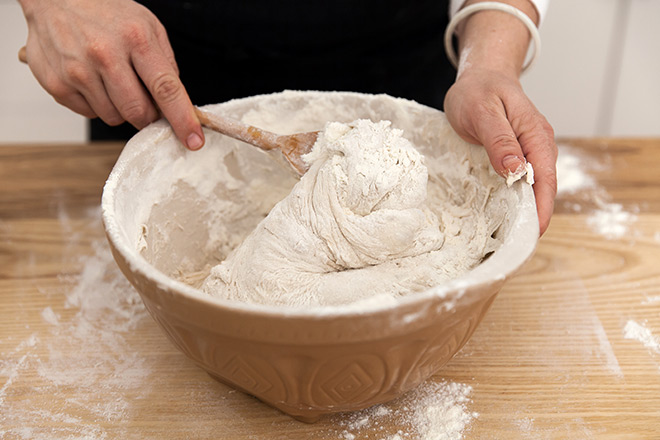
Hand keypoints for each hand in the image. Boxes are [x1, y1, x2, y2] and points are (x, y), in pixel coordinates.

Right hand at [18, 0, 204, 149]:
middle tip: (144, 99)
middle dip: (148, 115)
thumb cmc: (106, 12)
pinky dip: (97, 104)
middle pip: (139, 112)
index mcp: (135, 38)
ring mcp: (78, 71)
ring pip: (114, 117)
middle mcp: (105, 54)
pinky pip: (90, 114)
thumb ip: (165, 64)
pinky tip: (92, 79)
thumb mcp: (146, 25)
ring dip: (121, 109)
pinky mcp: (58, 85)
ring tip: (112, 80)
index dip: (182, 119)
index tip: (193, 140)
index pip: (166, 88)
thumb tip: (177, 103)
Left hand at [444, 67, 556, 234]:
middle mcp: (539, 146)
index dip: (540, 209)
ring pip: (533, 187)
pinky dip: (515, 200)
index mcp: (536, 135)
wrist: (480, 77)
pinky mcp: (517, 156)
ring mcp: (529, 152)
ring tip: (509, 239)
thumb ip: (500, 141)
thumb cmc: (479, 91)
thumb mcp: (483, 112)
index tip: (530, 234)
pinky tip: (503, 216)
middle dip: (534, 217)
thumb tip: (517, 171)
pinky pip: (521, 182)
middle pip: (543, 189)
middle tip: (516, 246)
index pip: (545, 179)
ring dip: (524, 211)